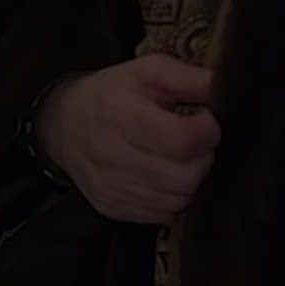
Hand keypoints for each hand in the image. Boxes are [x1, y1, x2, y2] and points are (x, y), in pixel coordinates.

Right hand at [35, 54, 220, 224]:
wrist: (64, 127)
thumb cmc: (111, 95)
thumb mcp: (147, 70)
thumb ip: (187, 77)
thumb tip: (220, 87)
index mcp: (122, 116)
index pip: (183, 140)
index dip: (207, 131)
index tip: (206, 119)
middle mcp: (114, 157)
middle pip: (186, 176)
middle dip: (204, 157)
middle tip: (198, 141)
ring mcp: (114, 189)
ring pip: (179, 199)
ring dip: (192, 180)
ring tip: (185, 158)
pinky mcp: (115, 209)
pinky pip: (164, 215)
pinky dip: (176, 198)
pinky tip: (170, 176)